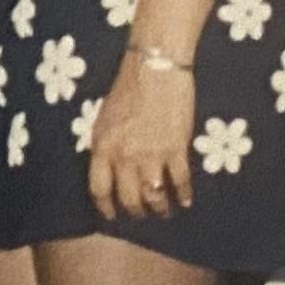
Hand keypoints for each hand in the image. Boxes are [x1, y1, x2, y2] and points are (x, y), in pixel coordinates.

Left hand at [86, 56, 195, 222]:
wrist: (154, 69)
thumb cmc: (127, 89)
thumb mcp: (103, 119)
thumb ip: (105, 146)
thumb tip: (109, 168)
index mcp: (102, 148)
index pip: (99, 189)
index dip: (105, 207)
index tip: (111, 216)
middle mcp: (124, 157)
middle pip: (128, 198)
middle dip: (136, 211)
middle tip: (142, 215)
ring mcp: (150, 155)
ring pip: (154, 195)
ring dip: (160, 207)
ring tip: (165, 211)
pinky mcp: (175, 149)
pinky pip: (179, 181)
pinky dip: (183, 194)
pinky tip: (185, 201)